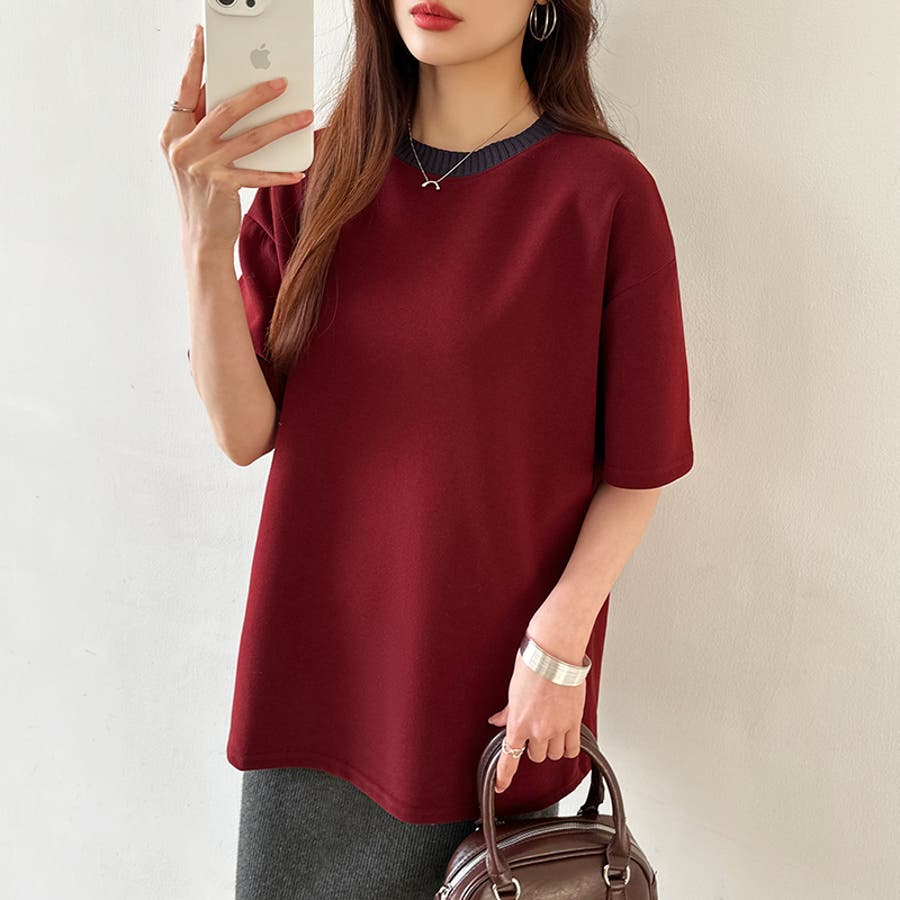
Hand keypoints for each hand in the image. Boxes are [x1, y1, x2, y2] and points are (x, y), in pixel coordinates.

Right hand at [158, 23, 313, 249]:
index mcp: (173, 132)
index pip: (186, 88)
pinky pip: (259, 174)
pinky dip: (281, 172)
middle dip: (257, 92)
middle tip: (282, 81)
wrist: (200, 237)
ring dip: (281, 125)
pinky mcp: (222, 187)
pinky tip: (299, 169)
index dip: (196, 60)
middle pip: (225, 109)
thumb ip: (206, 127)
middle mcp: (184, 147)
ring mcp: (202, 166)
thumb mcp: (195, 156)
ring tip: (304, 116)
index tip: (203, 34)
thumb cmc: (202, 193)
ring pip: (249, 137)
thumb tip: (236, 95)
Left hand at [487, 646, 585, 792]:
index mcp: (518, 723)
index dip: (504, 776)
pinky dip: (569, 747)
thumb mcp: (513, 691)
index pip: (509, 758)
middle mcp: (537, 730)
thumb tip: (497, 721)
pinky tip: (567, 739)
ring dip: (553, 746)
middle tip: (537, 732)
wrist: (553, 656)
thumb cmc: (532, 666)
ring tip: (553, 730)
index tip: (500, 785)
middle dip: (536, 747)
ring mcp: (557, 729)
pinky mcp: (574, 723)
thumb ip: (507, 712)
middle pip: (537, 756)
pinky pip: (573, 748)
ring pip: (555, 754)